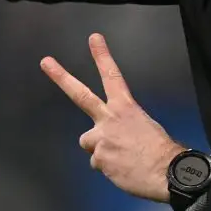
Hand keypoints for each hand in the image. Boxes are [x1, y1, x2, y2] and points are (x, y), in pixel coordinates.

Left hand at [41, 33, 184, 201]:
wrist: (165, 172)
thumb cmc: (162, 151)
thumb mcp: (146, 127)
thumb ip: (124, 126)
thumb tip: (116, 138)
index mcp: (126, 107)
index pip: (112, 76)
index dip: (102, 56)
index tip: (93, 38)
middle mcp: (109, 119)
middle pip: (81, 95)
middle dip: (61, 77)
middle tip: (45, 61)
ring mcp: (101, 139)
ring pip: (89, 142)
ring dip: (100, 149)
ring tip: (121, 158)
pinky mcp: (98, 159)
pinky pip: (98, 163)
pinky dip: (108, 167)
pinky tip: (123, 170)